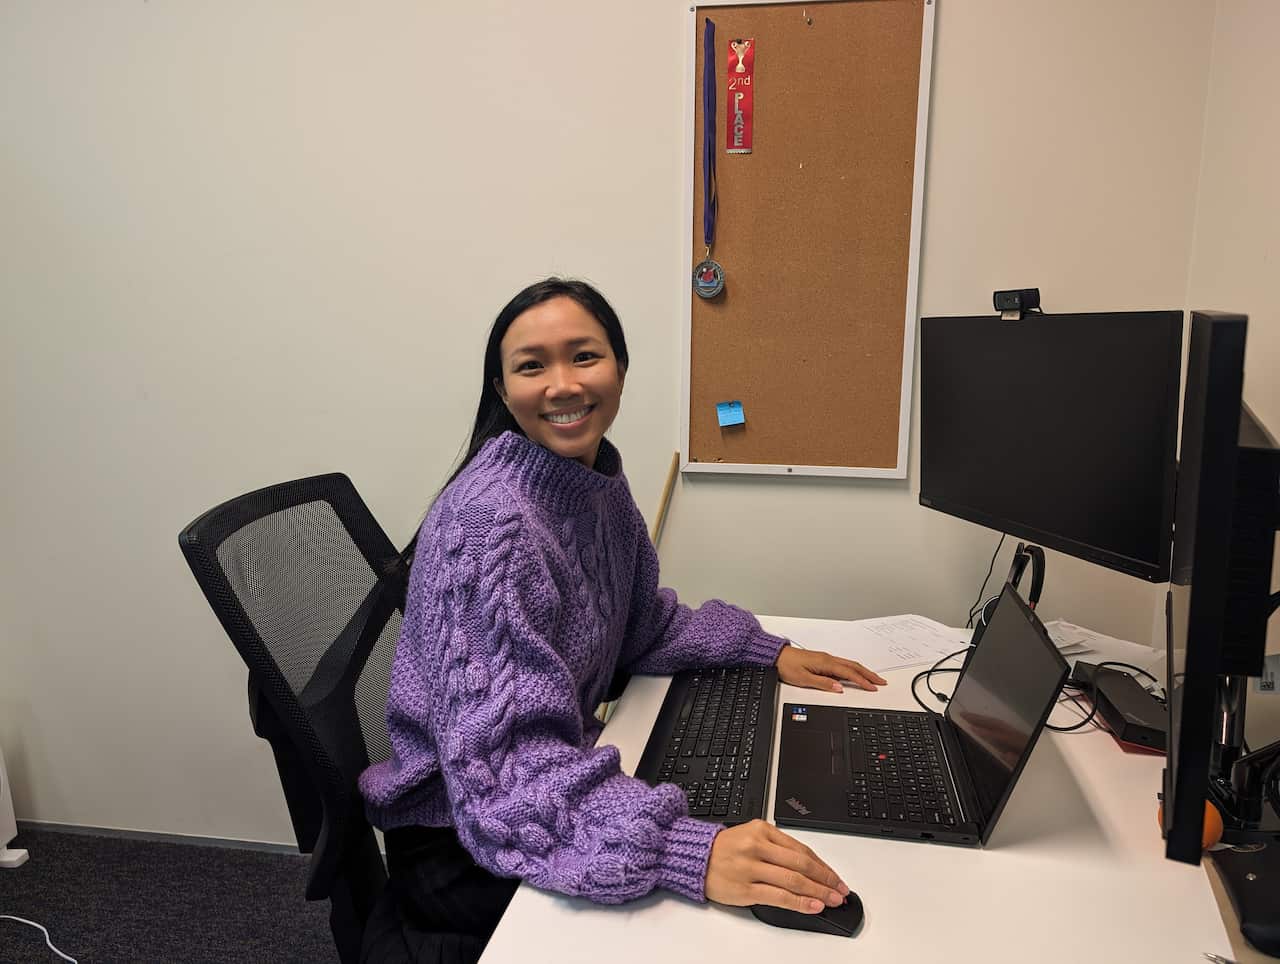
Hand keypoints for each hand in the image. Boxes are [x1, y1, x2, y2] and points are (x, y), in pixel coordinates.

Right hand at [705, 819, 848, 912]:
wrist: (694, 857)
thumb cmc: (724, 849)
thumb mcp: (751, 836)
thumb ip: (777, 847)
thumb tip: (810, 867)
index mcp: (762, 830)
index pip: (801, 849)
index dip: (823, 866)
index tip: (836, 878)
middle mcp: (757, 846)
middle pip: (802, 864)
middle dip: (826, 880)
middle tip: (840, 891)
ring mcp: (751, 868)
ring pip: (793, 880)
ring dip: (818, 892)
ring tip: (832, 900)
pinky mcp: (744, 888)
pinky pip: (778, 896)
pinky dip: (799, 902)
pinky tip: (812, 906)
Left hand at [775, 644, 885, 692]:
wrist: (775, 656)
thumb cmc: (786, 666)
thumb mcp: (803, 679)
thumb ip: (823, 684)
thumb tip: (839, 688)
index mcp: (825, 662)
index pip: (849, 673)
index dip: (862, 681)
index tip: (873, 688)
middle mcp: (827, 659)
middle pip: (853, 666)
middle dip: (868, 674)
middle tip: (881, 682)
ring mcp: (825, 659)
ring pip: (849, 665)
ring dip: (862, 671)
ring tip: (873, 678)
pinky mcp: (822, 660)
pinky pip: (842, 665)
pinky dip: (852, 670)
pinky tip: (855, 675)